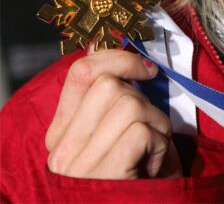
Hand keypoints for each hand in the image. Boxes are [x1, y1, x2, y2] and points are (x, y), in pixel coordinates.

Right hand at [45, 48, 181, 179]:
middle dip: (142, 99)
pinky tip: (153, 167)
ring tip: (152, 152)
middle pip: (108, 84)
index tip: (144, 69)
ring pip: (128, 103)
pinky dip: (159, 144)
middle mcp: (63, 148)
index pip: (81, 72)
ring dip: (155, 124)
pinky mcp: (103, 173)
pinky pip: (141, 130)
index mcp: (62, 134)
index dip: (116, 57)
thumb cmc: (135, 181)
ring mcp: (80, 164)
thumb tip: (105, 44)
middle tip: (150, 130)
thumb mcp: (119, 136)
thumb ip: (109, 98)